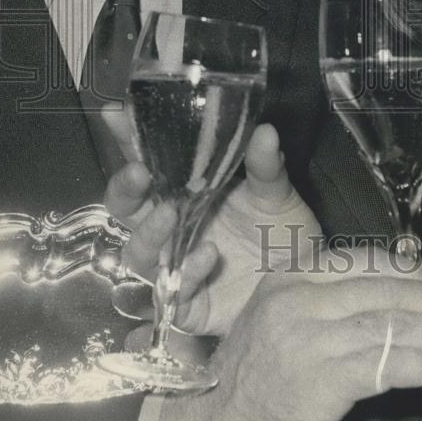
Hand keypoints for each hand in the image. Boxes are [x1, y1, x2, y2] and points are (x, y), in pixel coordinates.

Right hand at [105, 116, 321, 334]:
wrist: (305, 287)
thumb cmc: (283, 235)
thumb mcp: (278, 194)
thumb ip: (267, 166)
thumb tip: (265, 131)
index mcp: (188, 193)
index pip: (149, 161)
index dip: (129, 138)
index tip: (116, 114)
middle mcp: (174, 228)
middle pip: (125, 210)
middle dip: (123, 190)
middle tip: (138, 173)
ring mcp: (176, 267)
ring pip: (137, 254)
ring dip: (149, 233)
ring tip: (170, 214)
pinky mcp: (187, 306)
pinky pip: (171, 294)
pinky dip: (187, 273)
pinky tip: (209, 256)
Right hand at [152, 246, 421, 420]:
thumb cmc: (256, 381)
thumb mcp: (289, 324)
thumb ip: (340, 301)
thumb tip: (418, 281)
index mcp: (291, 274)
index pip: (369, 262)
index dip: (418, 274)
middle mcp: (298, 296)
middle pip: (390, 291)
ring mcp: (306, 335)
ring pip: (396, 324)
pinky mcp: (318, 377)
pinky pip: (387, 364)